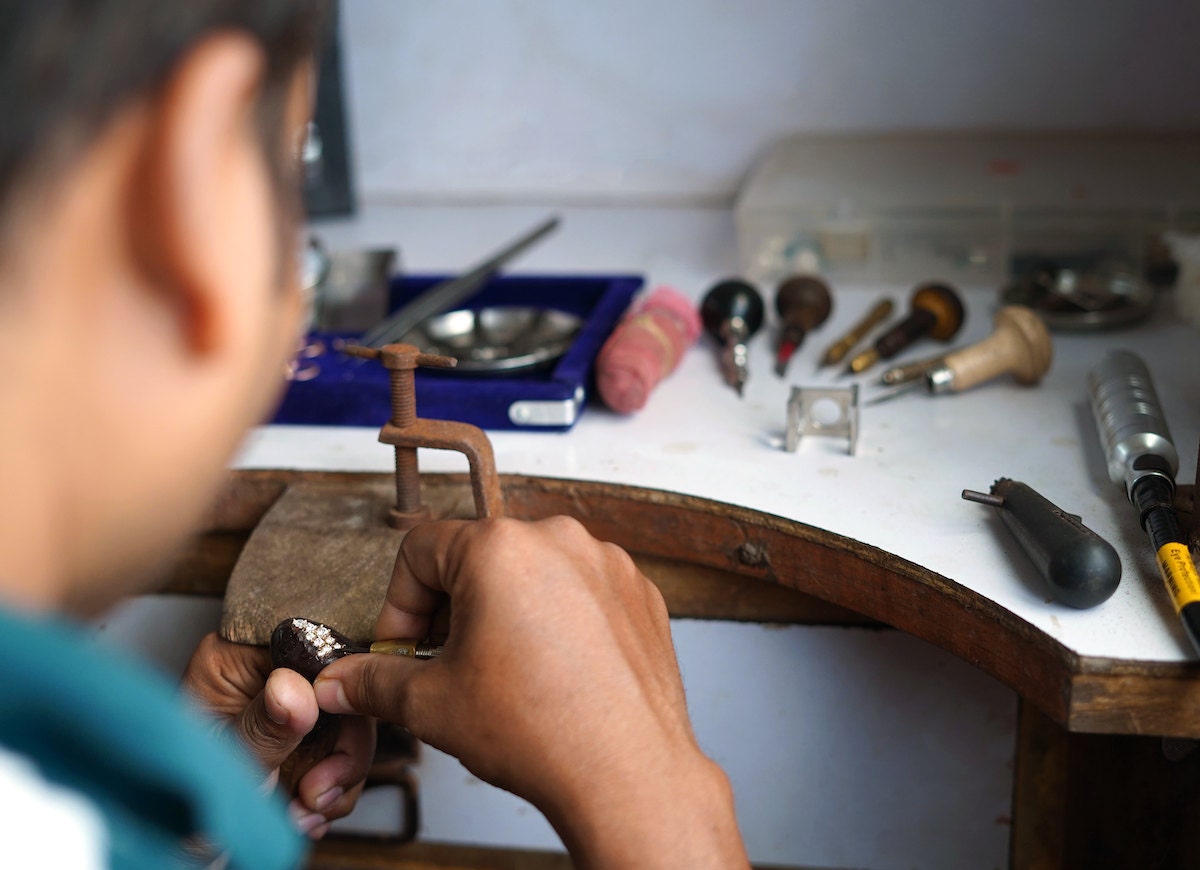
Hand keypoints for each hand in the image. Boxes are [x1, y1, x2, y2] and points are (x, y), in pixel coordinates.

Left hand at [182, 632, 374, 838]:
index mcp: (233, 659)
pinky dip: (337, 790)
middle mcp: (266, 676)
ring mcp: (289, 709)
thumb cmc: (179, 806)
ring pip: (353, 723)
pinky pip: (347, 753)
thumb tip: (296, 686)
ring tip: (308, 810)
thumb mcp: (225, 762)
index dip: (334, 683)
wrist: (182, 848)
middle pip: (341, 686)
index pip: (308, 644)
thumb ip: (263, 726)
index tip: (337, 725)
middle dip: (342, 747)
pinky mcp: (306, 741)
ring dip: (340, 777)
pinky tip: (308, 812)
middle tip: (318, 790)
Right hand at [313, 516, 747, 867]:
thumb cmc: (542, 732)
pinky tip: (552, 671)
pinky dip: (559, 620)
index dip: (399, 605)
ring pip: (533, 573)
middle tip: (448, 663)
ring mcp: (606, 563)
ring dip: (507, 612)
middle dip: (453, 609)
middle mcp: (558, 540)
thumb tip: (343, 681)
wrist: (624, 772)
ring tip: (504, 671)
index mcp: (499, 548)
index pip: (420, 550)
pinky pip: (581, 591)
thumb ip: (375, 681)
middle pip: (478, 558)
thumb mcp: (431, 703)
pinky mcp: (638, 592)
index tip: (403, 646)